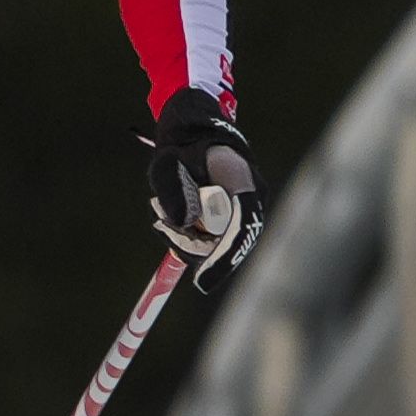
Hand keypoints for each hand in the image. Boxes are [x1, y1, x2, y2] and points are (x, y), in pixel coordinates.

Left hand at [146, 88, 262, 282]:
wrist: (195, 132)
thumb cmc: (181, 144)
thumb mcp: (167, 163)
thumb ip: (174, 191)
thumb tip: (184, 225)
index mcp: (243, 180)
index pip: (242, 225)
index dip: (224, 256)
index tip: (202, 283)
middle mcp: (253, 198)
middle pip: (230, 242)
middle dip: (193, 245)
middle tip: (162, 227)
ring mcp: (247, 209)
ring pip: (221, 243)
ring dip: (188, 240)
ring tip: (162, 215)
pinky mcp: (236, 216)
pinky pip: (218, 238)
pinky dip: (193, 236)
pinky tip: (170, 220)